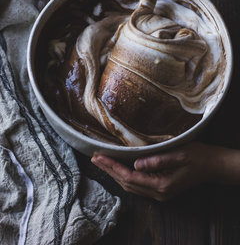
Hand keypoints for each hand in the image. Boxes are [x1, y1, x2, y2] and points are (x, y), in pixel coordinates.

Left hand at [91, 142, 239, 200]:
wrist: (212, 166)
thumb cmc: (197, 156)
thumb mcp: (178, 154)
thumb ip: (156, 160)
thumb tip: (136, 164)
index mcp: (161, 184)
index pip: (128, 177)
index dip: (112, 166)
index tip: (99, 156)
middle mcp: (158, 192)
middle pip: (126, 183)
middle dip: (109, 170)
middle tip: (95, 158)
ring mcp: (160, 193)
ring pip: (130, 186)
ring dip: (115, 174)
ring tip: (103, 162)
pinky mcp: (161, 189)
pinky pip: (137, 185)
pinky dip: (125, 177)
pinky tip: (119, 169)